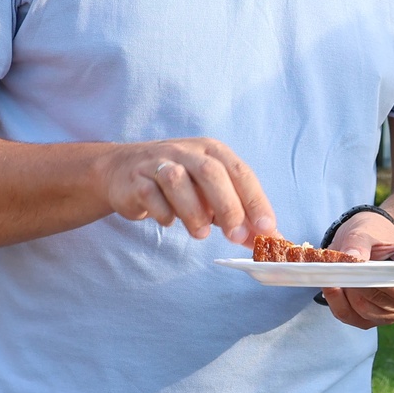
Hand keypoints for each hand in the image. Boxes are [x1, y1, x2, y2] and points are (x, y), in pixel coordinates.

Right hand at [95, 139, 275, 243]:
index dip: (255, 200)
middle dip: (228, 206)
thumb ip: (240, 216)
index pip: (240, 172)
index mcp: (213, 152)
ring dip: (193, 211)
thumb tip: (271, 240)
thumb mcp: (211, 195)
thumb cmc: (178, 185)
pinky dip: (162, 211)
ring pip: (178, 180)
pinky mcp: (135, 179)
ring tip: (201, 234)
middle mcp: (188, 152)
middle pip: (212, 173)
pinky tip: (169, 221)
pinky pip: (150, 194)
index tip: (266, 228)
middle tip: (235, 237)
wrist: (122, 171)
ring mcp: (159, 162)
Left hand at [323, 210, 393, 328]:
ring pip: (362, 312)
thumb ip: (358, 244)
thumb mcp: (366, 231)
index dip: (377, 284)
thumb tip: (351, 258)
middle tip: (335, 271)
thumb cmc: (376, 234)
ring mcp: (393, 314)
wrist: (372, 240)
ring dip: (345, 295)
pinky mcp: (373, 319)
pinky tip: (330, 287)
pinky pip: (352, 317)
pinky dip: (338, 303)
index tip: (355, 273)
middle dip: (355, 287)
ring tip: (332, 276)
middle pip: (379, 303)